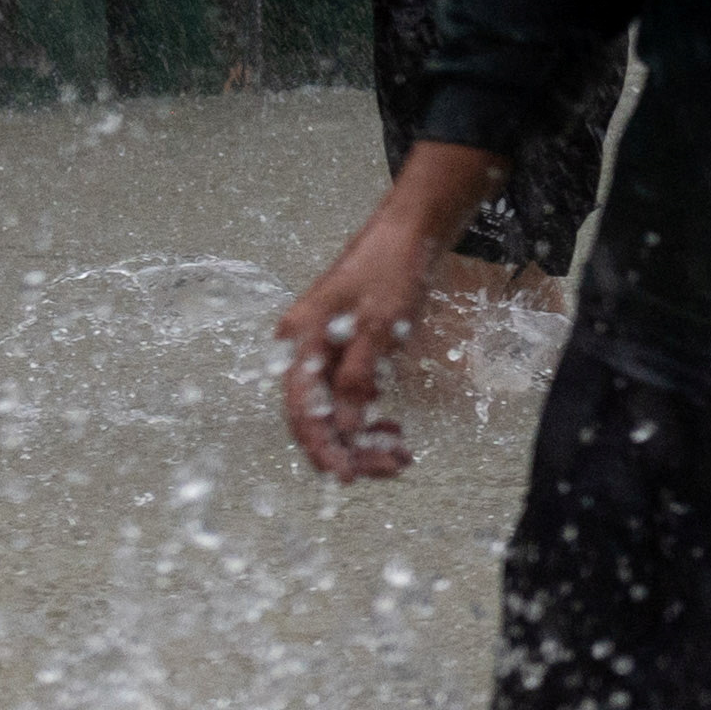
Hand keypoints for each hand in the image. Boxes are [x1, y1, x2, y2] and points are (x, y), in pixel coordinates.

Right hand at [272, 204, 439, 479]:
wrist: (409, 232)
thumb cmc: (391, 269)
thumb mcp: (379, 325)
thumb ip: (357, 376)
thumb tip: (342, 426)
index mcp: (301, 341)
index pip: (302, 410)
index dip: (322, 448)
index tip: (346, 477)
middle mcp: (304, 349)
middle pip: (317, 415)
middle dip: (351, 447)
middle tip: (392, 467)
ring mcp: (324, 351)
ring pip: (335, 410)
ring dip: (363, 437)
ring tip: (400, 455)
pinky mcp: (346, 351)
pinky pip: (349, 395)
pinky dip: (369, 416)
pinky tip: (393, 431)